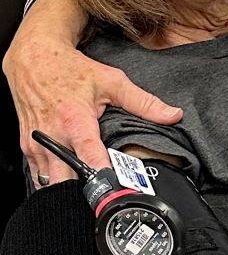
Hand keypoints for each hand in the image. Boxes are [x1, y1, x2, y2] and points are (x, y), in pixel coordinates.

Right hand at [4, 25, 181, 184]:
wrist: (33, 59)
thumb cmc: (71, 69)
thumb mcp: (112, 81)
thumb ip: (144, 102)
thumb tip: (173, 115)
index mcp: (75, 120)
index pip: (89, 155)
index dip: (102, 174)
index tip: (115, 188)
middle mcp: (53, 136)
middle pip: (66, 178)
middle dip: (84, 190)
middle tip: (105, 195)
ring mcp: (36, 144)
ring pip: (50, 183)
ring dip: (68, 190)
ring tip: (89, 192)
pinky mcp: (27, 149)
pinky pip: (39, 176)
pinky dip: (53, 182)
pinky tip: (69, 181)